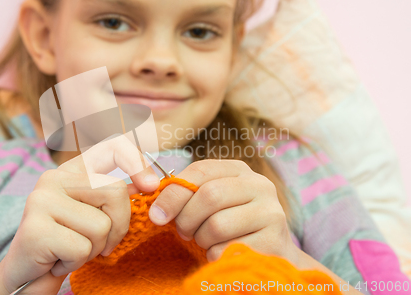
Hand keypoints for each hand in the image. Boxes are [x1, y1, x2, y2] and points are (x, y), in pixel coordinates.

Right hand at [0, 136, 159, 294]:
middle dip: (117, 227)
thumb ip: (115, 197)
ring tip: (71, 251)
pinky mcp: (35, 228)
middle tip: (97, 244)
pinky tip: (57, 261)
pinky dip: (76, 263)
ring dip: (93, 249)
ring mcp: (41, 200)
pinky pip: (82, 248)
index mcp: (71, 170)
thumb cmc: (66, 244)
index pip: (112, 147)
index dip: (137, 161)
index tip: (150, 186)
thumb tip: (149, 184)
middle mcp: (53, 177)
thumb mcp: (94, 215)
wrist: (26, 275)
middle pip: (116, 192)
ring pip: (101, 225)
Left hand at [148, 159, 299, 265]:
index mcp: (239, 170)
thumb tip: (154, 201)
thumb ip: (186, 193)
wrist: (270, 253)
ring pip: (217, 225)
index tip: (156, 215)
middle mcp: (260, 185)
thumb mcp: (210, 202)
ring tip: (206, 241)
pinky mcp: (273, 241)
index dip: (173, 193)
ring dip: (201, 239)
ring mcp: (271, 212)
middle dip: (186, 219)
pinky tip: (221, 252)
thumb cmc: (230, 225)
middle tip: (183, 232)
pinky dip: (215, 256)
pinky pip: (227, 250)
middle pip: (209, 195)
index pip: (200, 170)